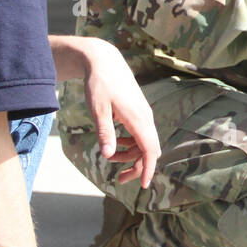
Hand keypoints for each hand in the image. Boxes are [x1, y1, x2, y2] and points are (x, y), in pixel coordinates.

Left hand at [78, 37, 160, 186]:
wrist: (105, 61)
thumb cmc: (99, 84)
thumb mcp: (97, 109)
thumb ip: (104, 132)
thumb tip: (108, 155)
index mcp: (138, 119)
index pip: (149, 150)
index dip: (148, 169)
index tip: (143, 185)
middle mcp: (146, 118)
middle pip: (149, 150)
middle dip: (137, 167)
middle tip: (120, 179)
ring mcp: (144, 114)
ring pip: (145, 143)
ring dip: (131, 155)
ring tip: (112, 158)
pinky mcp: (139, 112)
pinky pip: (141, 134)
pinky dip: (130, 143)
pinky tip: (115, 142)